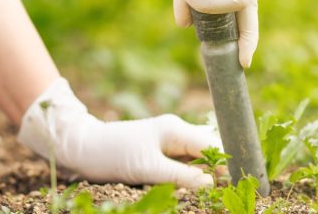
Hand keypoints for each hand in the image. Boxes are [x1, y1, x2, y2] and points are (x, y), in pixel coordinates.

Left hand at [17, 78, 221, 187]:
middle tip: (223, 189)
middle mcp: (176, 131)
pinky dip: (190, 175)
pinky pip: (184, 163)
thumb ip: (181, 176)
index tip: (236, 180)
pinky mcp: (160, 151)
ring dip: (203, 174)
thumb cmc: (113, 154)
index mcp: (175, 129)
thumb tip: (211, 183)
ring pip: (197, 158)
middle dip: (217, 169)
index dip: (225, 163)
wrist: (82, 149)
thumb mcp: (148, 169)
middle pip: (208, 150)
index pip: (212, 144)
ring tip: (211, 189)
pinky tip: (192, 186)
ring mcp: (168, 141)